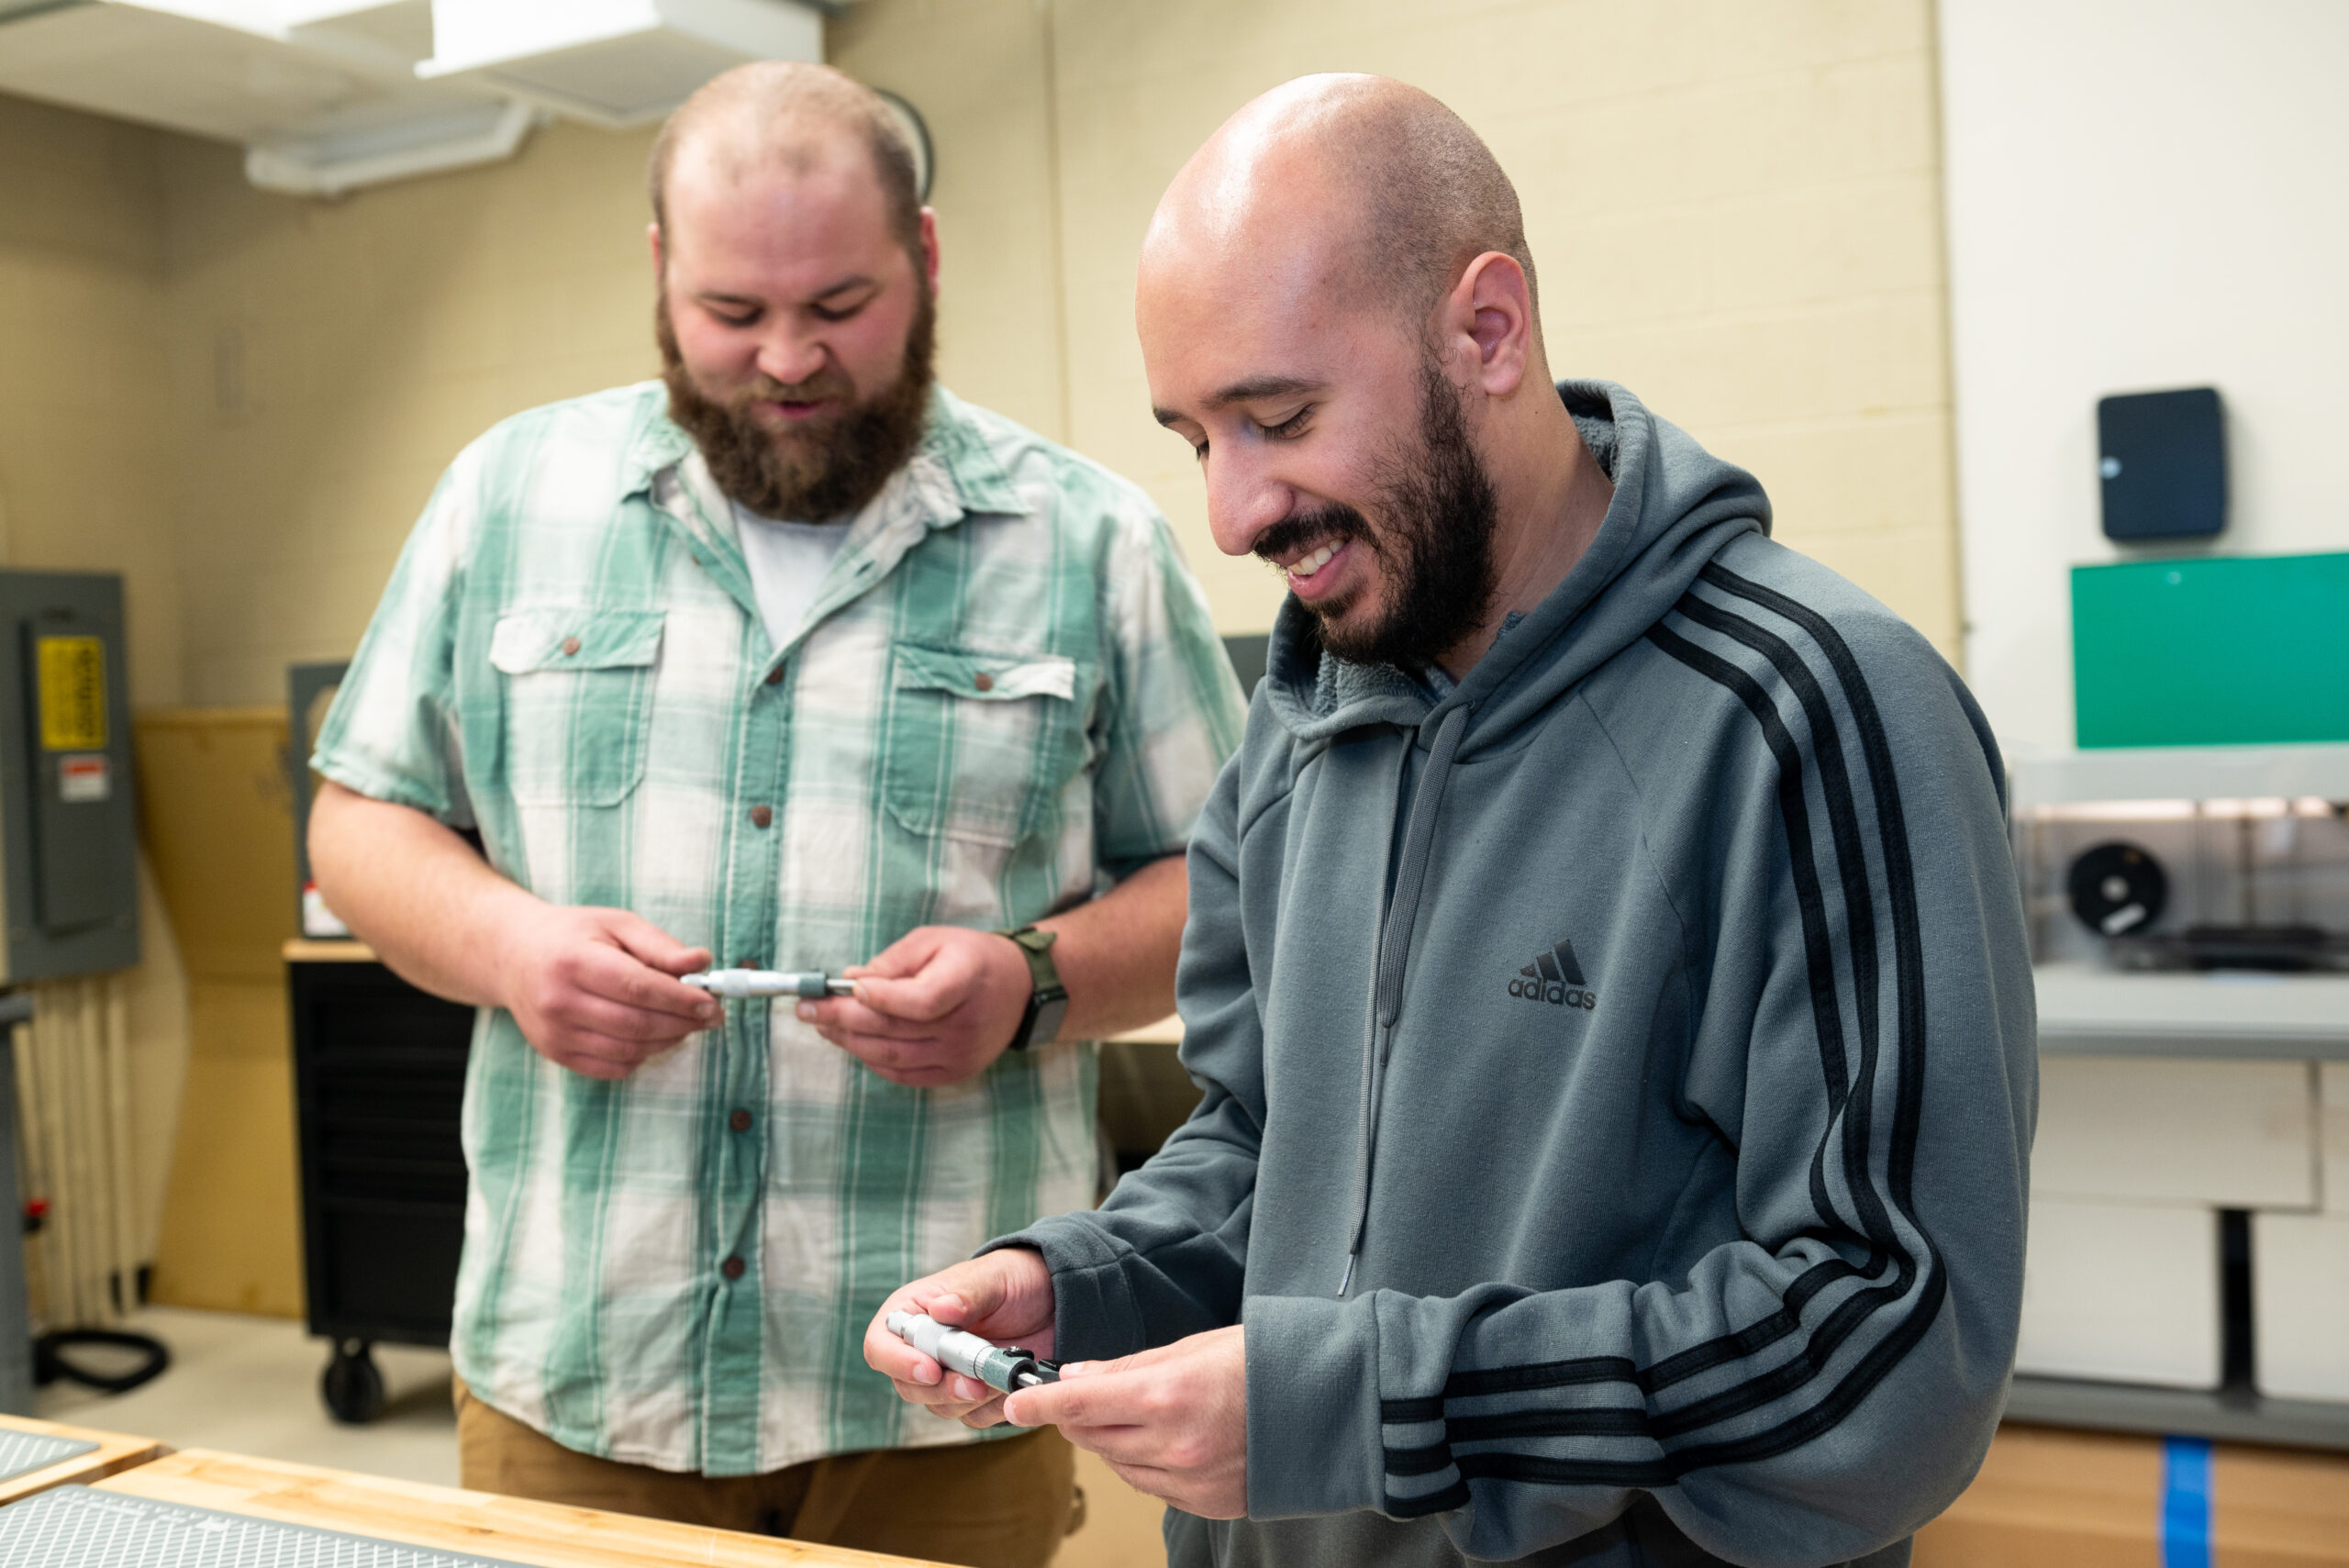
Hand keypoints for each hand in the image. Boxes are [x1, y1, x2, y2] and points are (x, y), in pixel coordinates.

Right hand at [494, 905, 717, 1079]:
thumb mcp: (616, 925)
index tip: (712, 1002)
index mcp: (573, 961)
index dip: (681, 999)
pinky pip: (613, 1067)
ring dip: (668, 1040)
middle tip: (712, 1016)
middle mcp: (558, 1001)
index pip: (638, 988)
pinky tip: (653, 1035)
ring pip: (628, 1050)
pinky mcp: (556, 1054)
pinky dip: (643, 1054)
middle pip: (636, 1024)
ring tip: (687, 1023)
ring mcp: (554, 1033)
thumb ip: (659, 946)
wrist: (514, 957)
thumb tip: (702, 962)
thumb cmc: (573, 936)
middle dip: (683, 1023)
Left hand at [799, 925, 1037, 1086]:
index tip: (845, 987)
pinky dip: (871, 1059)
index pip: (920, 1000)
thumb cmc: (971, 958)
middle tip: (807, 1008)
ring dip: (849, 1041)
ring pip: (891, 1056)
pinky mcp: (955, 1072)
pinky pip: (902, 1073)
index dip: (880, 998)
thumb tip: (849, 980)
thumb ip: (892, 961)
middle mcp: (966, 1025)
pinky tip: (851, 1042)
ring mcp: (961, 1054)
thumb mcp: (934, 941)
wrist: (1021, 990)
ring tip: (821, 1025)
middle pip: (894, 1030)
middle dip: (841, 1018)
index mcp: (966, 981)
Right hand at [865, 1250, 1056, 1427]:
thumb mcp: (995, 1278)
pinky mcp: (973, 1395)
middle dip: (942, 1389)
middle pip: (909, 1386)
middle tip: (974, 1384)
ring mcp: (947, 1375)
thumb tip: (941, 1309)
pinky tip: (1012, 1386)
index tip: (930, 1369)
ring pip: (940, 1407)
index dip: (898, 1363)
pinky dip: (992, 1408)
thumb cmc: (1015, 1279)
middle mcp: (923, 1348)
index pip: (881, 1346)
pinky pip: (973, 1417)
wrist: (1055, 1300)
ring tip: (1002, 1377)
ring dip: (970, 1399)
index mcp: (913, 1312)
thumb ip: (968, 1294)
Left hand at [1005, 1325, 1246, 1519]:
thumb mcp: (1192, 1346)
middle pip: (1093, 1438)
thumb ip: (1128, 1366)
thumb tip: (1076, 1377)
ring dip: (1111, 1441)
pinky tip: (1164, 1440)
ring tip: (1135, 1413)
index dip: (1039, 1403)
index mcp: (1167, 1396)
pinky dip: (1144, 1464)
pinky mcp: (1207, 1503)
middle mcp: (1175, 1445)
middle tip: (1080, 1397)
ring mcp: (1192, 1481)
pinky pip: (1152, 1487)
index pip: (1078, 1405)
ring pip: (1119, 1466)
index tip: (1015, 1400)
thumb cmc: (1265, 1363)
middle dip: (1077, 1418)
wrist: (1329, 1405)